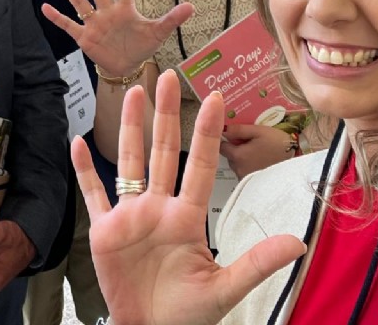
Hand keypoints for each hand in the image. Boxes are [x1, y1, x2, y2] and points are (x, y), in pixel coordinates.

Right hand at [41, 0, 194, 75]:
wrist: (126, 66)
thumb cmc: (141, 45)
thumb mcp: (158, 33)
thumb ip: (171, 19)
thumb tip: (192, 6)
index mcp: (125, 8)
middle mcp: (107, 12)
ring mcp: (94, 23)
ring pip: (80, 2)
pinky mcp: (85, 38)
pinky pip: (69, 25)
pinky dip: (57, 17)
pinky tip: (45, 6)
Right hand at [73, 71, 304, 324]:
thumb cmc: (187, 315)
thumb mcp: (225, 289)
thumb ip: (257, 262)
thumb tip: (299, 244)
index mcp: (187, 218)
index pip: (198, 165)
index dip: (205, 132)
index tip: (215, 98)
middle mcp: (158, 208)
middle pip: (161, 151)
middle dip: (164, 114)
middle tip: (165, 76)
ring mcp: (130, 217)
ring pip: (129, 162)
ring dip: (129, 128)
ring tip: (131, 94)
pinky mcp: (105, 231)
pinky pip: (92, 194)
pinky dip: (83, 170)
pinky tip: (77, 143)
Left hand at [219, 123, 294, 179]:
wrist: (297, 165)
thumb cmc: (278, 146)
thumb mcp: (260, 132)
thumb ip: (239, 130)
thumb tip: (223, 129)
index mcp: (237, 156)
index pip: (221, 146)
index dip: (226, 139)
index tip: (235, 135)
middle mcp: (238, 169)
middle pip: (230, 156)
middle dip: (236, 148)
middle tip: (250, 140)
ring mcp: (246, 179)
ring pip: (238, 165)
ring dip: (244, 158)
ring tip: (258, 150)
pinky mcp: (254, 185)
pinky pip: (247, 172)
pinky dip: (251, 166)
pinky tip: (262, 160)